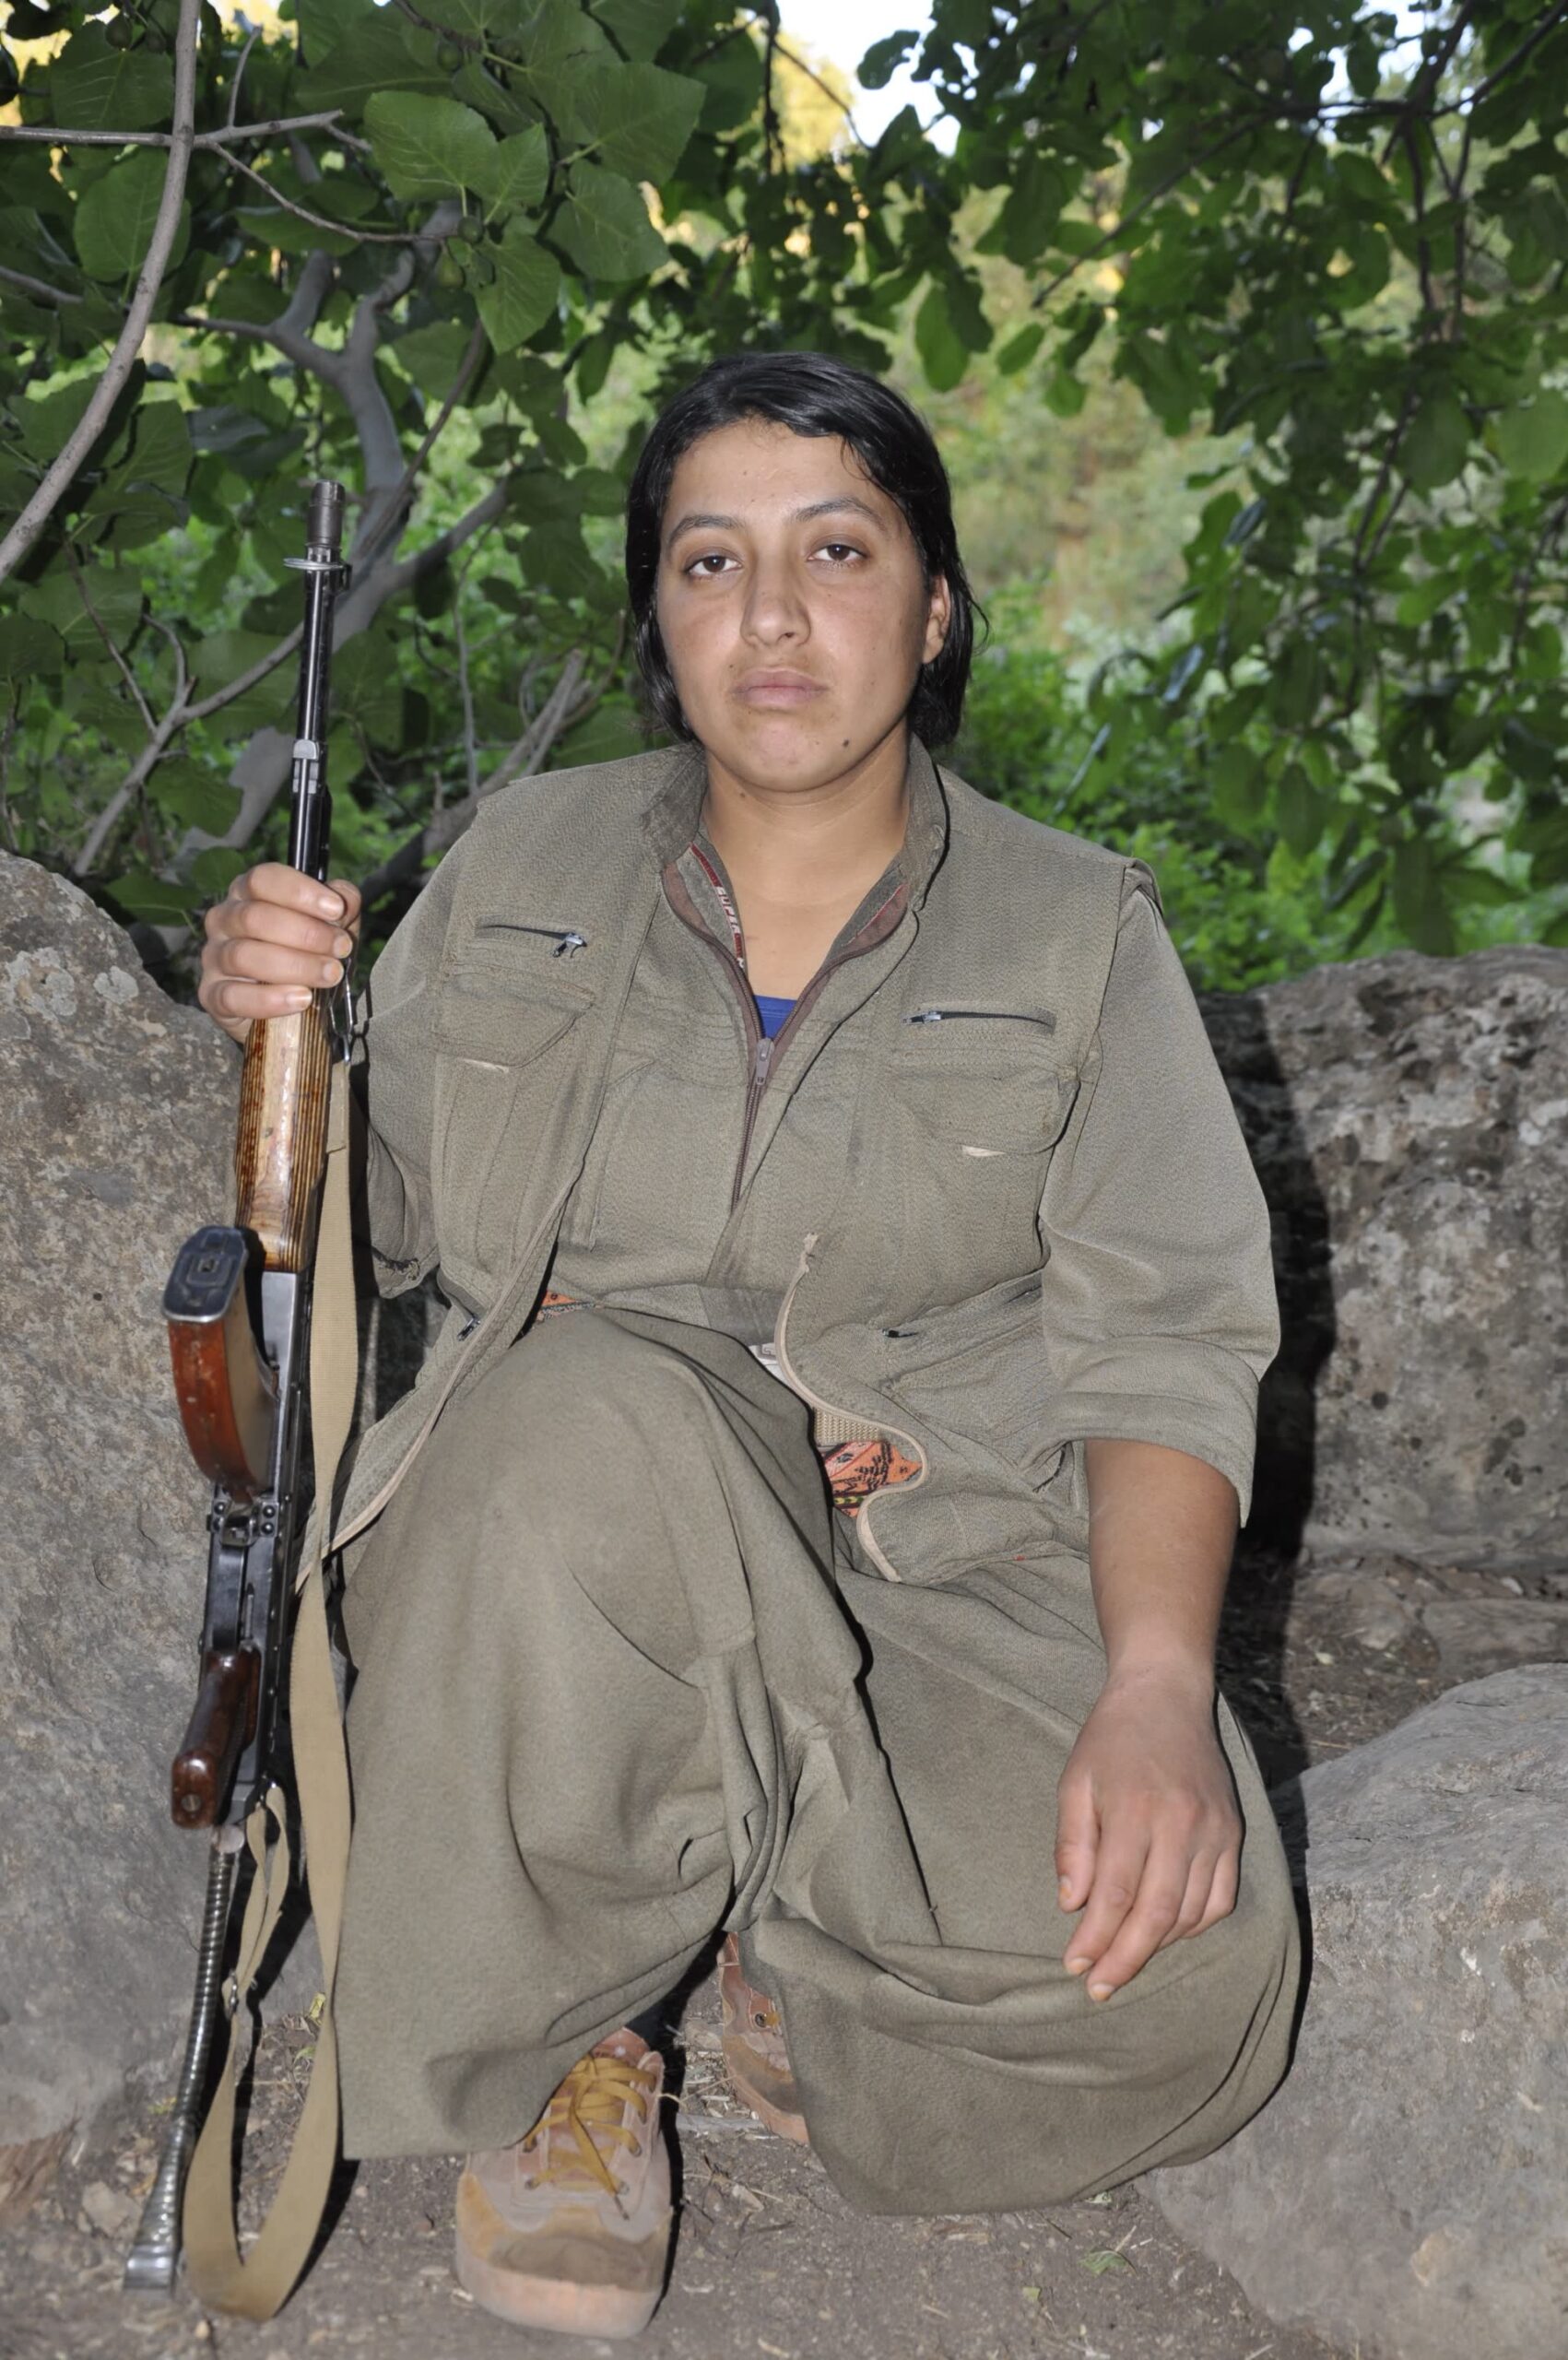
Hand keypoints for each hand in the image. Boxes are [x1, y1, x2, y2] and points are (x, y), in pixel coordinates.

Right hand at [198, 864, 361, 1044]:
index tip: (336, 909)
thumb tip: (344, 898)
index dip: (299, 891)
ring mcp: (213, 958)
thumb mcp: (330, 928)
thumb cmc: (305, 957)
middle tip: (340, 948)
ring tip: (329, 975)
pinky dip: (271, 999)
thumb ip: (340, 909)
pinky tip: (302, 999)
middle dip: (306, 933)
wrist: (290, 1013)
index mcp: (248, 894)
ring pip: (244, 955)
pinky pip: (232, 996)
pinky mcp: (212, 995)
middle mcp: (224, 920)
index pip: (262, 879)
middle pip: (254, 917)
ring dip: (295, 965)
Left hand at [1054, 1663, 1241, 2000]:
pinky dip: (1194, 1926)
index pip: (1115, 1895)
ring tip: (1125, 1960)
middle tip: (1100, 1987)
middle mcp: (1182, 1824)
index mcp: (1136, 1810)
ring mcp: (1215, 1831)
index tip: (1075, 1965)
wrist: (1167, 1695)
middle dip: (1126, 1959)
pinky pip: (1221, 1899)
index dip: (1095, 1939)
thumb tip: (1072, 1906)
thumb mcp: (1075, 1782)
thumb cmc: (1111, 1739)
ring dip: (1158, 1946)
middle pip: (1157, 1915)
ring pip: (1192, 1914)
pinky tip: (1166, 1932)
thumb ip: (1072, 1846)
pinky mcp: (1234, 1833)